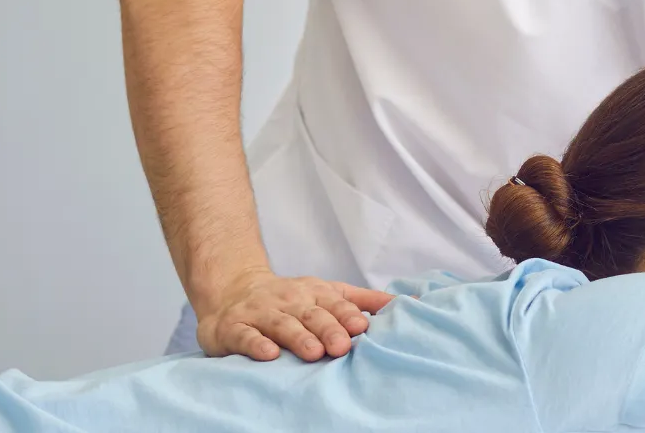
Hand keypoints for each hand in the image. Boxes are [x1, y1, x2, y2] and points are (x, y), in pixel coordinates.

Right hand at [197, 269, 394, 361]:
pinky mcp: (234, 328)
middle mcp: (288, 301)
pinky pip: (245, 335)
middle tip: (343, 346)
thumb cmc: (291, 299)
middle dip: (328, 329)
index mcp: (313, 293)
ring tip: (314, 352)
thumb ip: (365, 300)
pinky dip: (256, 344)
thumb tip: (412, 302)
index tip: (363, 327)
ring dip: (298, 337)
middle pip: (311, 315)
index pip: (334, 303)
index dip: (347, 314)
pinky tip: (269, 354)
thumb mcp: (327, 293)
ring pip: (282, 324)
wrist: (232, 290)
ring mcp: (260, 313)